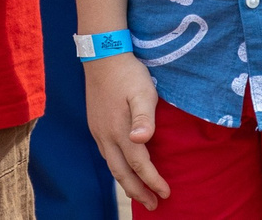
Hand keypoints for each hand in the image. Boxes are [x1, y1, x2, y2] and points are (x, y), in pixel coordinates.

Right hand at [83, 51, 166, 209]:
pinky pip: (106, 155)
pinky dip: (117, 168)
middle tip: (153, 205)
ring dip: (126, 182)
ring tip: (139, 193)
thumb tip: (140, 140)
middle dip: (138, 191)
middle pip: (122, 173)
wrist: (102, 55)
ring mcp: (98, 131)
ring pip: (111, 166)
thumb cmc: (128, 73)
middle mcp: (106, 136)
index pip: (139, 164)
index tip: (166, 193)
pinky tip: (123, 167)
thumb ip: (143, 117)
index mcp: (120, 130)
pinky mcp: (95, 125)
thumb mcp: (143, 91)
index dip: (153, 181)